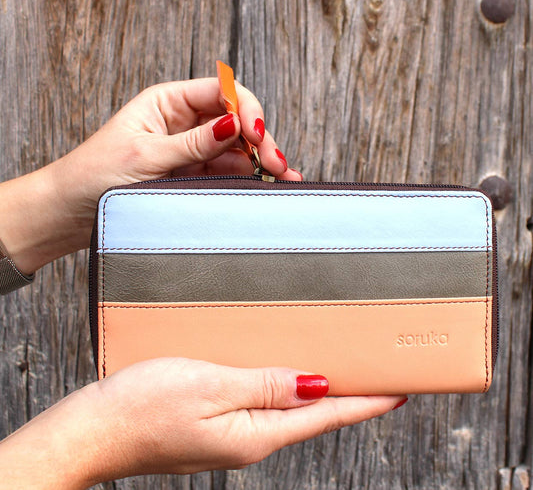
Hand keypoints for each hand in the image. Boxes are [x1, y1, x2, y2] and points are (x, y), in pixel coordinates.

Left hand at [0, 78, 300, 273]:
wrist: (69, 213)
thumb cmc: (93, 176)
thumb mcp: (146, 156)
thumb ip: (193, 142)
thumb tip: (234, 124)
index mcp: (167, 102)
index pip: (220, 92)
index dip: (245, 108)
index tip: (256, 133)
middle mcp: (182, 122)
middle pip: (235, 120)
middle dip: (259, 138)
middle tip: (277, 164)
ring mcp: (190, 150)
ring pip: (236, 148)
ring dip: (259, 161)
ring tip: (280, 178)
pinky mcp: (191, 175)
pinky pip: (226, 171)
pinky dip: (247, 177)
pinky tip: (265, 183)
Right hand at [0, 358, 405, 487]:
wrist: (95, 430)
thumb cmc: (143, 406)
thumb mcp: (210, 387)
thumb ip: (265, 386)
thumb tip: (316, 386)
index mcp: (256, 434)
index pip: (325, 415)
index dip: (365, 402)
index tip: (399, 390)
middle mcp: (251, 439)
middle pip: (312, 415)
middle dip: (347, 396)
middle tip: (375, 375)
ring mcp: (233, 434)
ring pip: (287, 409)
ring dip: (316, 392)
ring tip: (339, 371)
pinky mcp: (215, 423)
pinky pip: (262, 405)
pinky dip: (283, 389)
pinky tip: (284, 376)